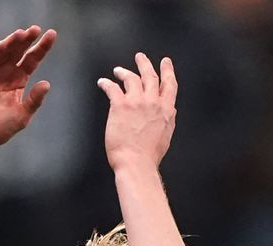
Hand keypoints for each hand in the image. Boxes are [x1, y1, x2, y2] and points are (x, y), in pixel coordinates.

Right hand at [0, 26, 55, 154]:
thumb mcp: (21, 116)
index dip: (41, 48)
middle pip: (17, 52)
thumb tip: (47, 83)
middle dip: (27, 41)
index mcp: (17, 82)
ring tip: (23, 34)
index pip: (31, 60)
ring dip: (11, 43)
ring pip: (2, 53)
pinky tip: (3, 46)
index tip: (52, 35)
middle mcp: (4, 74)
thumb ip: (33, 101)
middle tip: (38, 29)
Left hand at [98, 52, 177, 171]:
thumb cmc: (150, 154)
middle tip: (140, 57)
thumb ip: (168, 119)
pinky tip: (103, 82)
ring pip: (131, 78)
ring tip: (118, 70)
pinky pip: (112, 87)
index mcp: (166, 110)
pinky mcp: (119, 105)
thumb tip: (169, 109)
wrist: (136, 162)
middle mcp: (152, 102)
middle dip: (145, 64)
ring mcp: (136, 102)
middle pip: (150, 76)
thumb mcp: (166, 134)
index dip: (168, 71)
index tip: (166, 62)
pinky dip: (106, 83)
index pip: (169, 85)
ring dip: (124, 72)